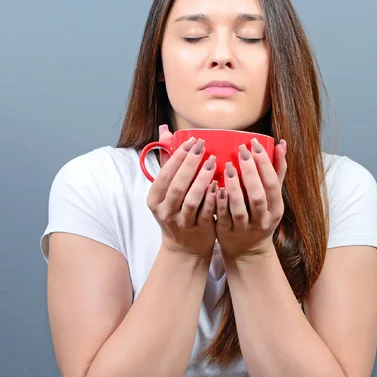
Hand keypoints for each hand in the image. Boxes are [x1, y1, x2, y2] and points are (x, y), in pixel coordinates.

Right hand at [147, 125, 217, 260]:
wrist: (185, 247)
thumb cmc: (176, 210)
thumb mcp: (167, 189)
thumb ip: (167, 160)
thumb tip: (165, 130)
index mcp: (155, 199)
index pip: (164, 174)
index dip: (177, 157)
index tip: (191, 142)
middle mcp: (165, 211)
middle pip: (177, 186)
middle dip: (190, 164)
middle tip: (203, 147)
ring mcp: (182, 222)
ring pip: (192, 199)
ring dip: (203, 180)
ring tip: (213, 162)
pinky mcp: (199, 229)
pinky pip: (207, 212)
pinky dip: (214, 198)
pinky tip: (221, 184)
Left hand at [215, 137, 287, 261]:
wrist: (247, 250)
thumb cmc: (259, 216)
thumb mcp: (272, 198)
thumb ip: (276, 172)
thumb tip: (281, 143)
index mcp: (275, 208)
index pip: (272, 184)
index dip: (265, 164)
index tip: (255, 145)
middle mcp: (262, 220)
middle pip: (258, 196)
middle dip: (251, 172)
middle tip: (241, 151)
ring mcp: (244, 228)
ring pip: (240, 209)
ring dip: (234, 187)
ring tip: (228, 168)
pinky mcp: (226, 233)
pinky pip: (222, 217)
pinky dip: (219, 202)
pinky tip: (214, 187)